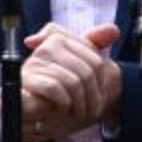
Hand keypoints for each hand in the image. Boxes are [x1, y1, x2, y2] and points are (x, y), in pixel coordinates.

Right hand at [20, 22, 120, 141]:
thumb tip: (114, 30)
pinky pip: (56, 88)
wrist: (28, 105)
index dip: (101, 82)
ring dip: (80, 105)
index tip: (99, 95)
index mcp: (61, 38)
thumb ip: (95, 43)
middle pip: (87, 72)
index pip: (95, 59)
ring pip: (74, 82)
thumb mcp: (77, 63)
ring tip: (78, 112)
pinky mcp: (27, 79)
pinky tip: (63, 108)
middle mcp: (48, 45)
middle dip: (93, 96)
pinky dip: (64, 103)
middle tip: (91, 110)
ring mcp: (36, 61)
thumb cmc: (55, 83)